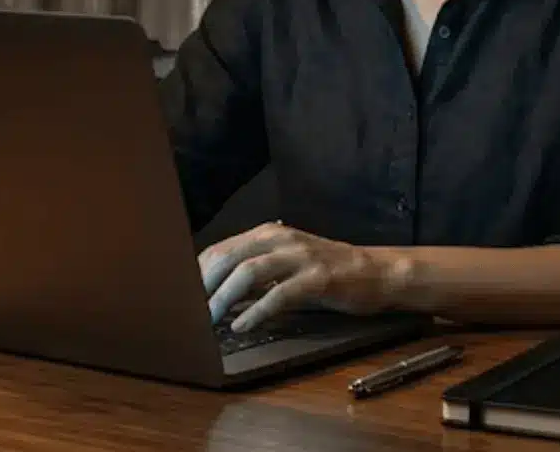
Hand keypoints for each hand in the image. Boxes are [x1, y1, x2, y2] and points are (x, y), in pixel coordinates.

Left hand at [197, 221, 393, 332]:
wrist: (375, 272)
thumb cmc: (326, 272)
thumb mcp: (284, 266)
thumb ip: (253, 275)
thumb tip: (216, 296)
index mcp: (267, 233)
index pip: (220, 250)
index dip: (198, 275)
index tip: (183, 299)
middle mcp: (279, 238)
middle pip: (227, 258)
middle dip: (204, 287)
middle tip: (190, 314)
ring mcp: (299, 256)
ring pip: (248, 273)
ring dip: (223, 299)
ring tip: (210, 322)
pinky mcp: (317, 278)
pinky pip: (278, 295)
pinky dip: (255, 312)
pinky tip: (242, 326)